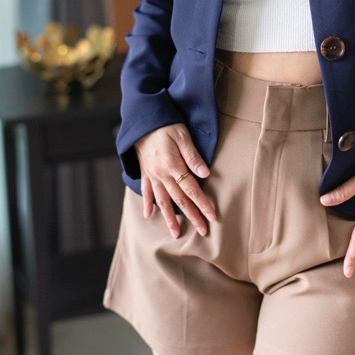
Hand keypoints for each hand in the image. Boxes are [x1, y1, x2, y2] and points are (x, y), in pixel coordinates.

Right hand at [135, 123, 216, 238]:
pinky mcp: (145, 172)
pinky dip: (147, 204)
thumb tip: (206, 173)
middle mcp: (161, 174)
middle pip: (179, 199)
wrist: (143, 120)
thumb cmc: (166, 125)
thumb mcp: (182, 136)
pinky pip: (146, 191)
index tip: (212, 216)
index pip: (192, 189)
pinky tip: (149, 216)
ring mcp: (152, 175)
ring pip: (162, 201)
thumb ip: (193, 156)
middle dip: (192, 216)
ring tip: (176, 233)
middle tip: (202, 230)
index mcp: (173, 165)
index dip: (202, 204)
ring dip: (169, 218)